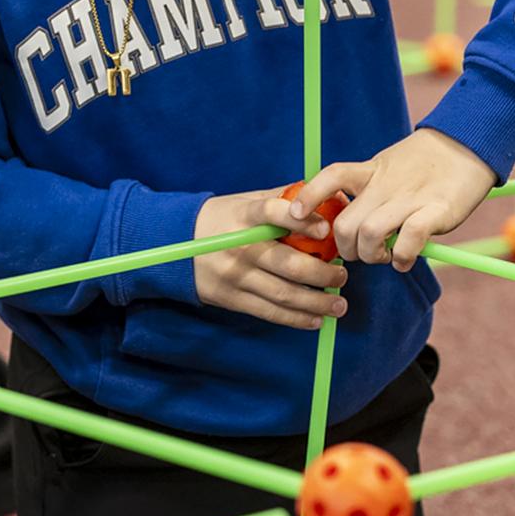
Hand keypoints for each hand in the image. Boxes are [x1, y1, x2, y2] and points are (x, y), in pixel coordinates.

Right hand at [192, 190, 347, 330]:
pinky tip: (316, 319)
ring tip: (339, 305)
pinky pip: (269, 312)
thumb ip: (279, 199)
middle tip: (342, 275)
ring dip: (317, 302)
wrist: (172, 242)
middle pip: (288, 264)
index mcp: (244, 216)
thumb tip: (323, 196)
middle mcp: (239, 246)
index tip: (325, 231)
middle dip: (323, 273)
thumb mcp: (244, 200)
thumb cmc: (220, 218)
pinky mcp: (230, 297)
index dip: (300, 220)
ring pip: (283, 293)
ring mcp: (234, 275)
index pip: (272, 213)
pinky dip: (296, 318)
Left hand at [290, 128, 496, 270]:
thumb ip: (367, 191)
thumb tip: (348, 225)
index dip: (308, 196)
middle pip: (344, 223)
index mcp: (369, 171)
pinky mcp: (436, 210)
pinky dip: (402, 258)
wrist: (468, 144)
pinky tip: (404, 260)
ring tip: (384, 258)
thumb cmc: (425, 163)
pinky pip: (408, 240)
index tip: (296, 215)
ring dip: (371, 256)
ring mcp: (409, 198)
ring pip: (369, 234)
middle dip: (345, 249)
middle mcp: (384, 185)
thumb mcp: (386, 167)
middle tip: (360, 255)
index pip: (331, 176)